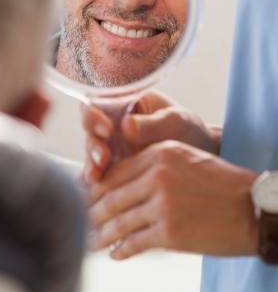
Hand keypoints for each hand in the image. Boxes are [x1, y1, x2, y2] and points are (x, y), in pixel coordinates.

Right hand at [82, 90, 221, 182]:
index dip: (94, 115)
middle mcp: (111, 123)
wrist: (202, 159)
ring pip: (91, 153)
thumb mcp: (176, 122)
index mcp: (123, 102)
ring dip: (91, 164)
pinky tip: (97, 188)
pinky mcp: (113, 169)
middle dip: (93, 145)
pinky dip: (96, 181)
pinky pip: (98, 173)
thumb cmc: (189, 131)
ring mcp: (110, 147)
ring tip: (97, 176)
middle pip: (89, 130)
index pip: (97, 103)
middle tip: (103, 158)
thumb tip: (126, 126)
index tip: (107, 129)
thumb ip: (152, 123)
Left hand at [88, 140, 257, 258]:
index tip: (83, 197)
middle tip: (80, 220)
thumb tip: (119, 182)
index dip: (94, 188)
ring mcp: (163, 205)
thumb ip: (150, 164)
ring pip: (119, 221)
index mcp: (158, 154)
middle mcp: (157, 176)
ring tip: (90, 241)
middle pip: (111, 196)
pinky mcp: (170, 232)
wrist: (253, 207)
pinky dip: (121, 249)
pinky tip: (115, 253)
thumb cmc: (220, 183)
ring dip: (101, 234)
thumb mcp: (183, 158)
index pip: (115, 173)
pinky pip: (135, 242)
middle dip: (91, 211)